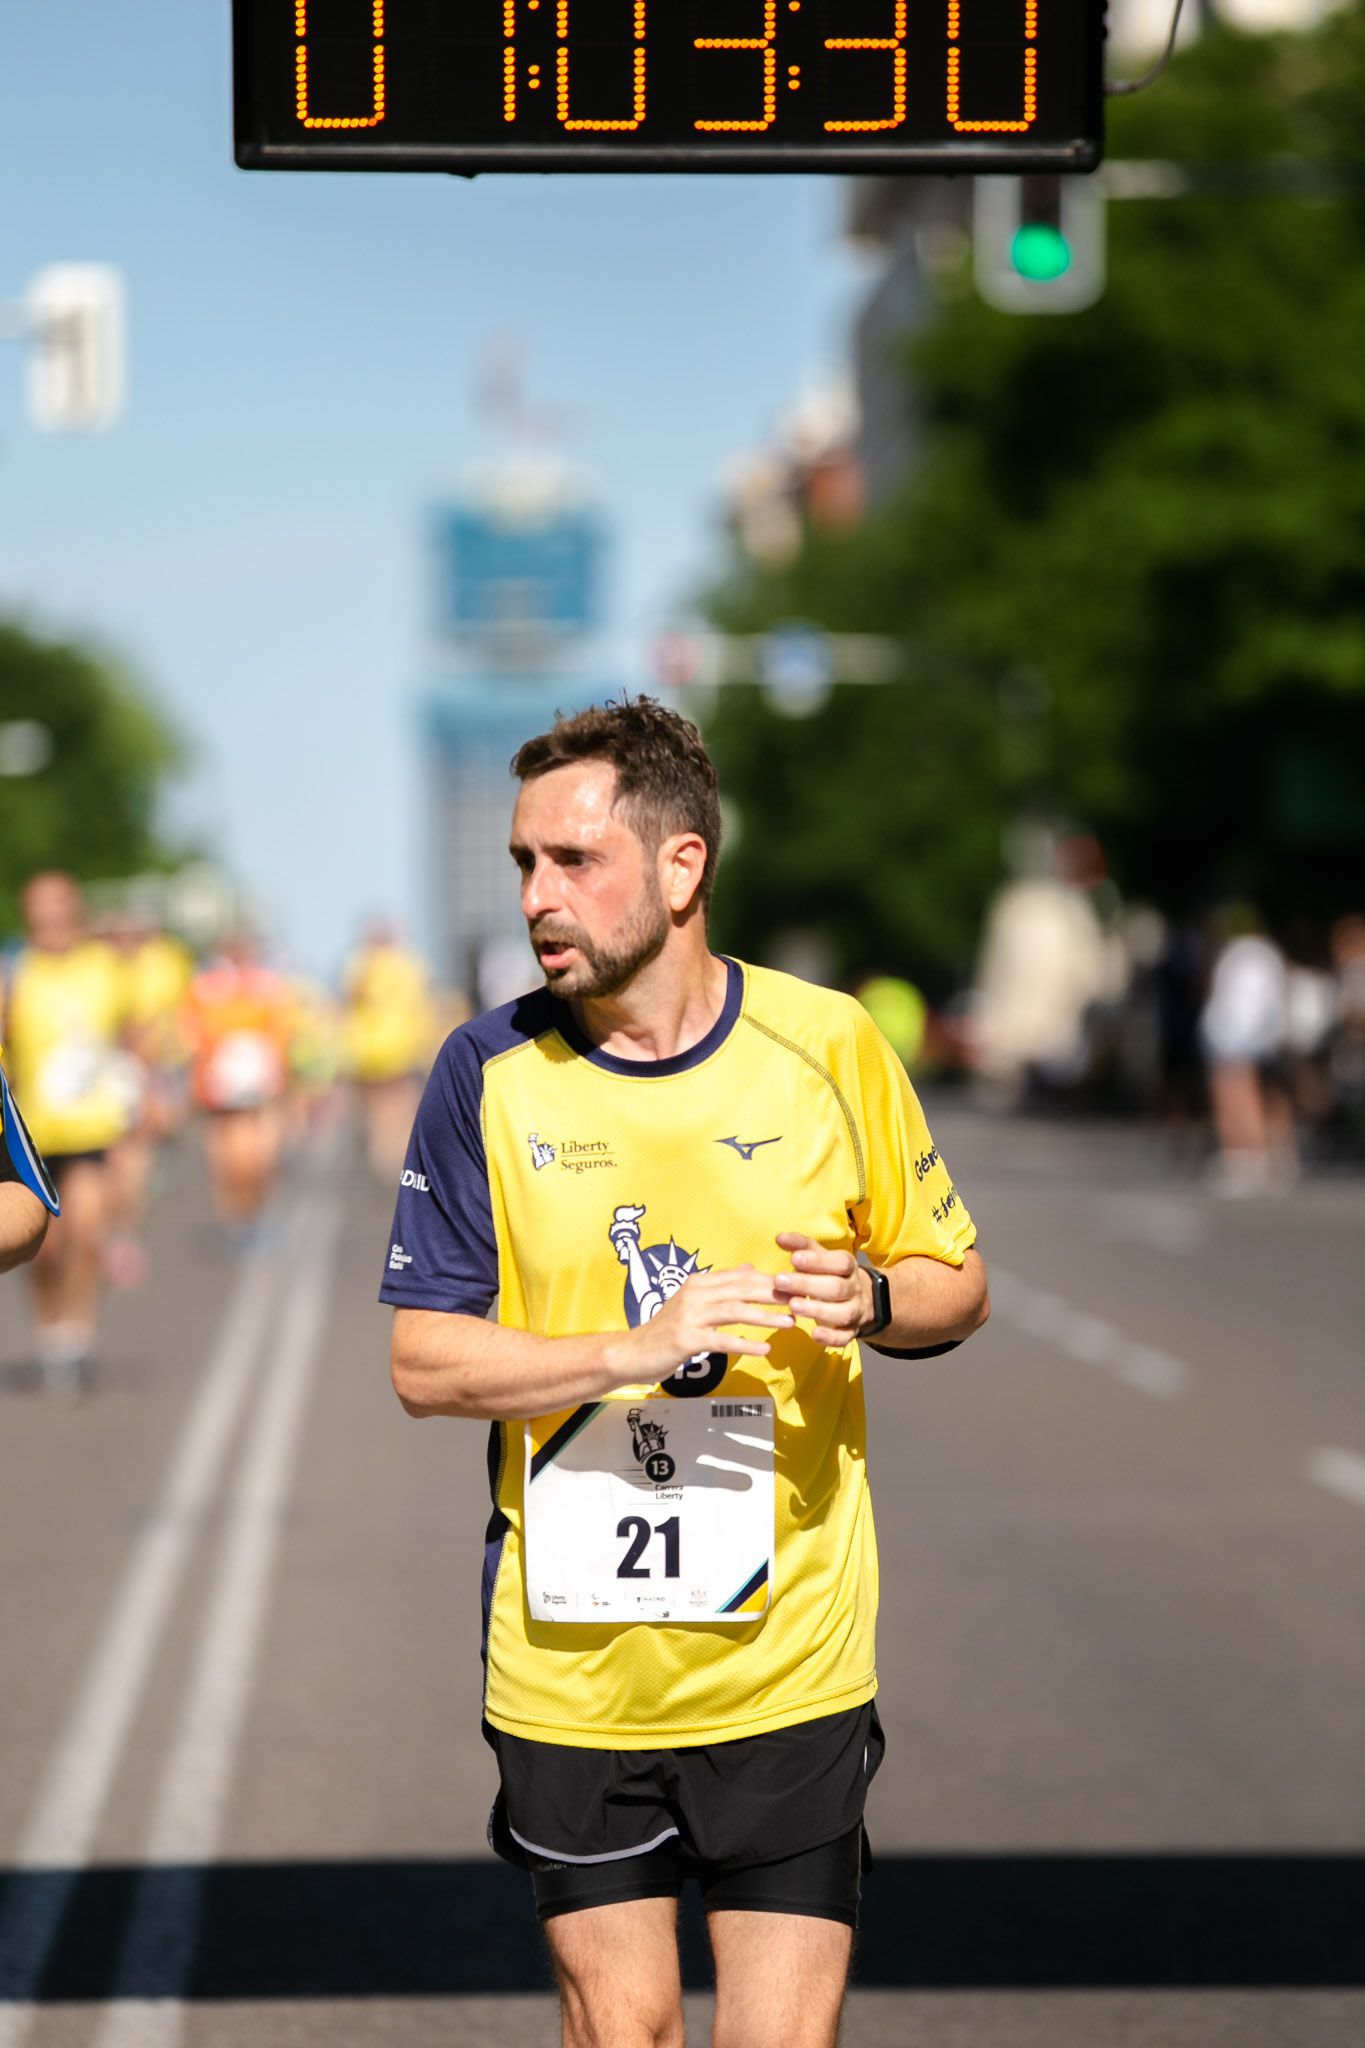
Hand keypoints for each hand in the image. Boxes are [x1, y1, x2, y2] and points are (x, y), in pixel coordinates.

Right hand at [619, 1265, 793, 1380]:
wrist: (632, 1352)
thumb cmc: (667, 1330)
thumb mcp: (693, 1302)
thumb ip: (721, 1286)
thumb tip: (748, 1268)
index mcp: (698, 1283)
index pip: (740, 1276)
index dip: (769, 1280)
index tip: (794, 1286)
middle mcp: (694, 1294)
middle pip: (741, 1289)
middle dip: (773, 1294)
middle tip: (800, 1300)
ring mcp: (689, 1316)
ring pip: (735, 1311)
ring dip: (765, 1317)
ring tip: (789, 1323)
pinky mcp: (686, 1339)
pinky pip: (722, 1340)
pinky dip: (745, 1344)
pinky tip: (764, 1349)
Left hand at [772, 1233, 874, 1348]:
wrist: (862, 1299)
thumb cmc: (830, 1274)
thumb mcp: (820, 1257)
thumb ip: (801, 1247)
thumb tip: (779, 1237)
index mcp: (848, 1267)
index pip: (839, 1262)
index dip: (818, 1261)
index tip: (793, 1259)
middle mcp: (854, 1289)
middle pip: (837, 1288)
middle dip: (808, 1285)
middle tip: (779, 1281)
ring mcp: (854, 1311)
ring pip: (842, 1313)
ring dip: (817, 1311)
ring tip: (793, 1306)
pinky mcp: (850, 1332)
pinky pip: (844, 1337)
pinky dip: (830, 1338)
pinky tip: (814, 1334)